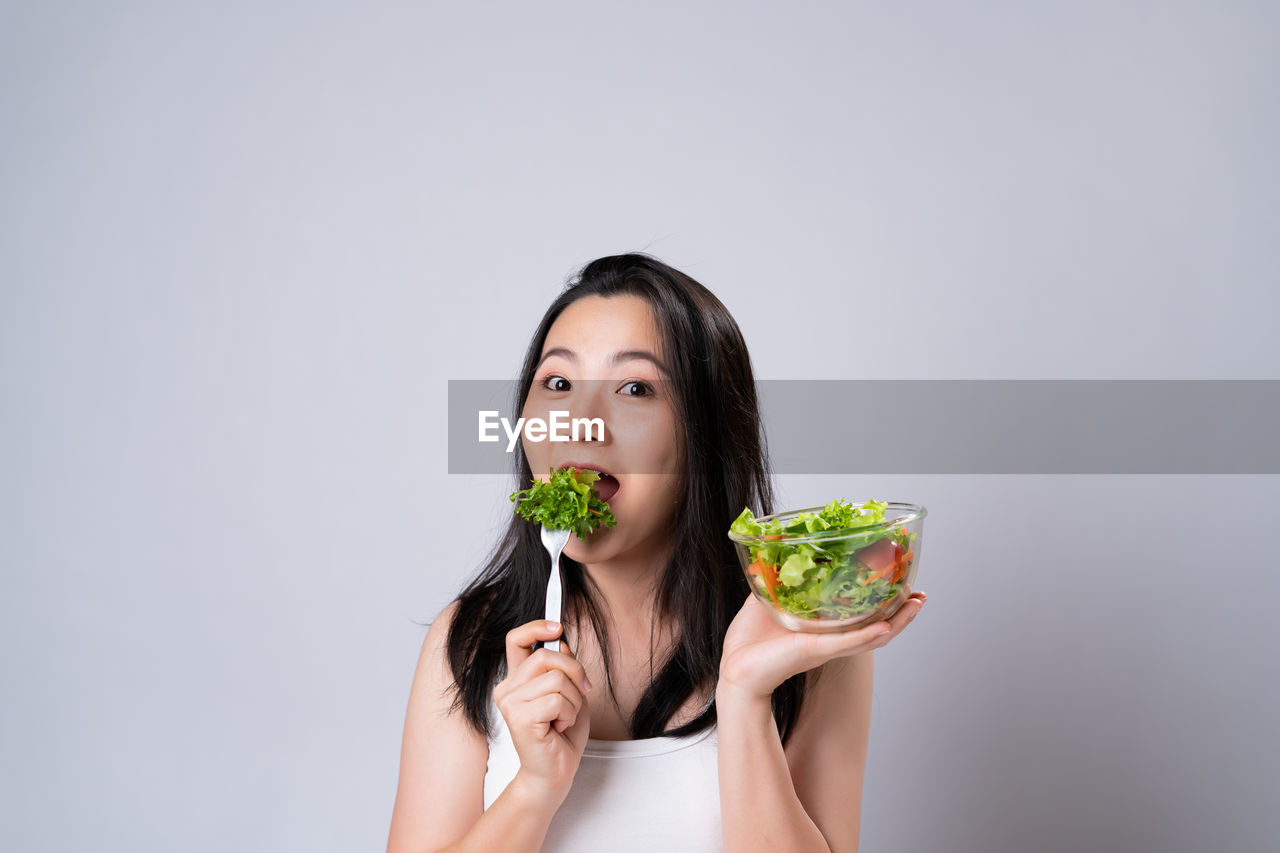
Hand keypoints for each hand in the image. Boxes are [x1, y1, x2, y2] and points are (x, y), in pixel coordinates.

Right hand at [493, 620, 592, 803]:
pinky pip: (557, 700)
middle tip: (583, 691)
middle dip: (574, 671)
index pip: (517, 640)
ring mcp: (511, 703)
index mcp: (518, 679)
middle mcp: (508, 688)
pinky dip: (569, 713)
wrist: (555, 772)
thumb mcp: (570, 692)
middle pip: (546, 656)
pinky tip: (559, 727)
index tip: (558, 626)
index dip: (536, 626)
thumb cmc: (562, 735)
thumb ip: (563, 667)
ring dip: (573, 699)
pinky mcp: (519, 718)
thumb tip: (561, 642)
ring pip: (556, 679)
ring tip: (565, 717)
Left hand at [718, 590, 927, 701]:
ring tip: (915, 605)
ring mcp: (826, 645)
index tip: (904, 586)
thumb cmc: (750, 643)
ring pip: (871, 637)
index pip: (862, 616)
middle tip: (921, 597)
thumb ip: (776, 580)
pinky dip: (866, 635)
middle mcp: (831, 638)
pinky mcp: (814, 650)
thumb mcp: (765, 602)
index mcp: (824, 628)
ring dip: (897, 622)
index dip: (885, 604)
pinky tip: (885, 626)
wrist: (735, 667)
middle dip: (903, 613)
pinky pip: (846, 643)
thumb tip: (775, 554)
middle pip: (878, 627)